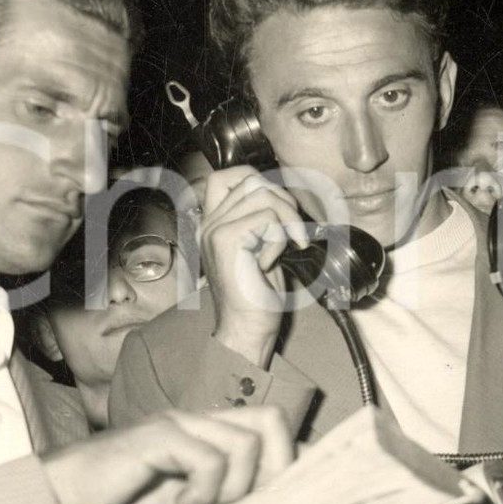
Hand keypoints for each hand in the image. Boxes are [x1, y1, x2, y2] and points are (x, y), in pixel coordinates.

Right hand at [45, 406, 291, 503]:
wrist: (63, 499)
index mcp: (210, 435)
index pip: (273, 428)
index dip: (291, 461)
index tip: (285, 502)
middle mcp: (200, 420)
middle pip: (273, 422)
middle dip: (276, 471)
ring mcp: (179, 423)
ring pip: (245, 443)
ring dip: (234, 488)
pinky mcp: (158, 435)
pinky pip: (208, 457)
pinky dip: (204, 490)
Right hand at [200, 166, 310, 368]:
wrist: (247, 328)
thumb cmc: (257, 294)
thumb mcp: (260, 247)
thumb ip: (263, 219)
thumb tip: (284, 196)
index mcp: (213, 223)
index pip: (227, 176)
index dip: (259, 180)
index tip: (280, 207)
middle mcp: (209, 223)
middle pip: (251, 179)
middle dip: (283, 199)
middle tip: (293, 230)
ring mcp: (215, 230)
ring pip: (263, 194)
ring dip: (287, 218)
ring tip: (288, 245)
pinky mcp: (227, 241)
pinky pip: (267, 219)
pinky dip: (279, 238)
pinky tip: (270, 262)